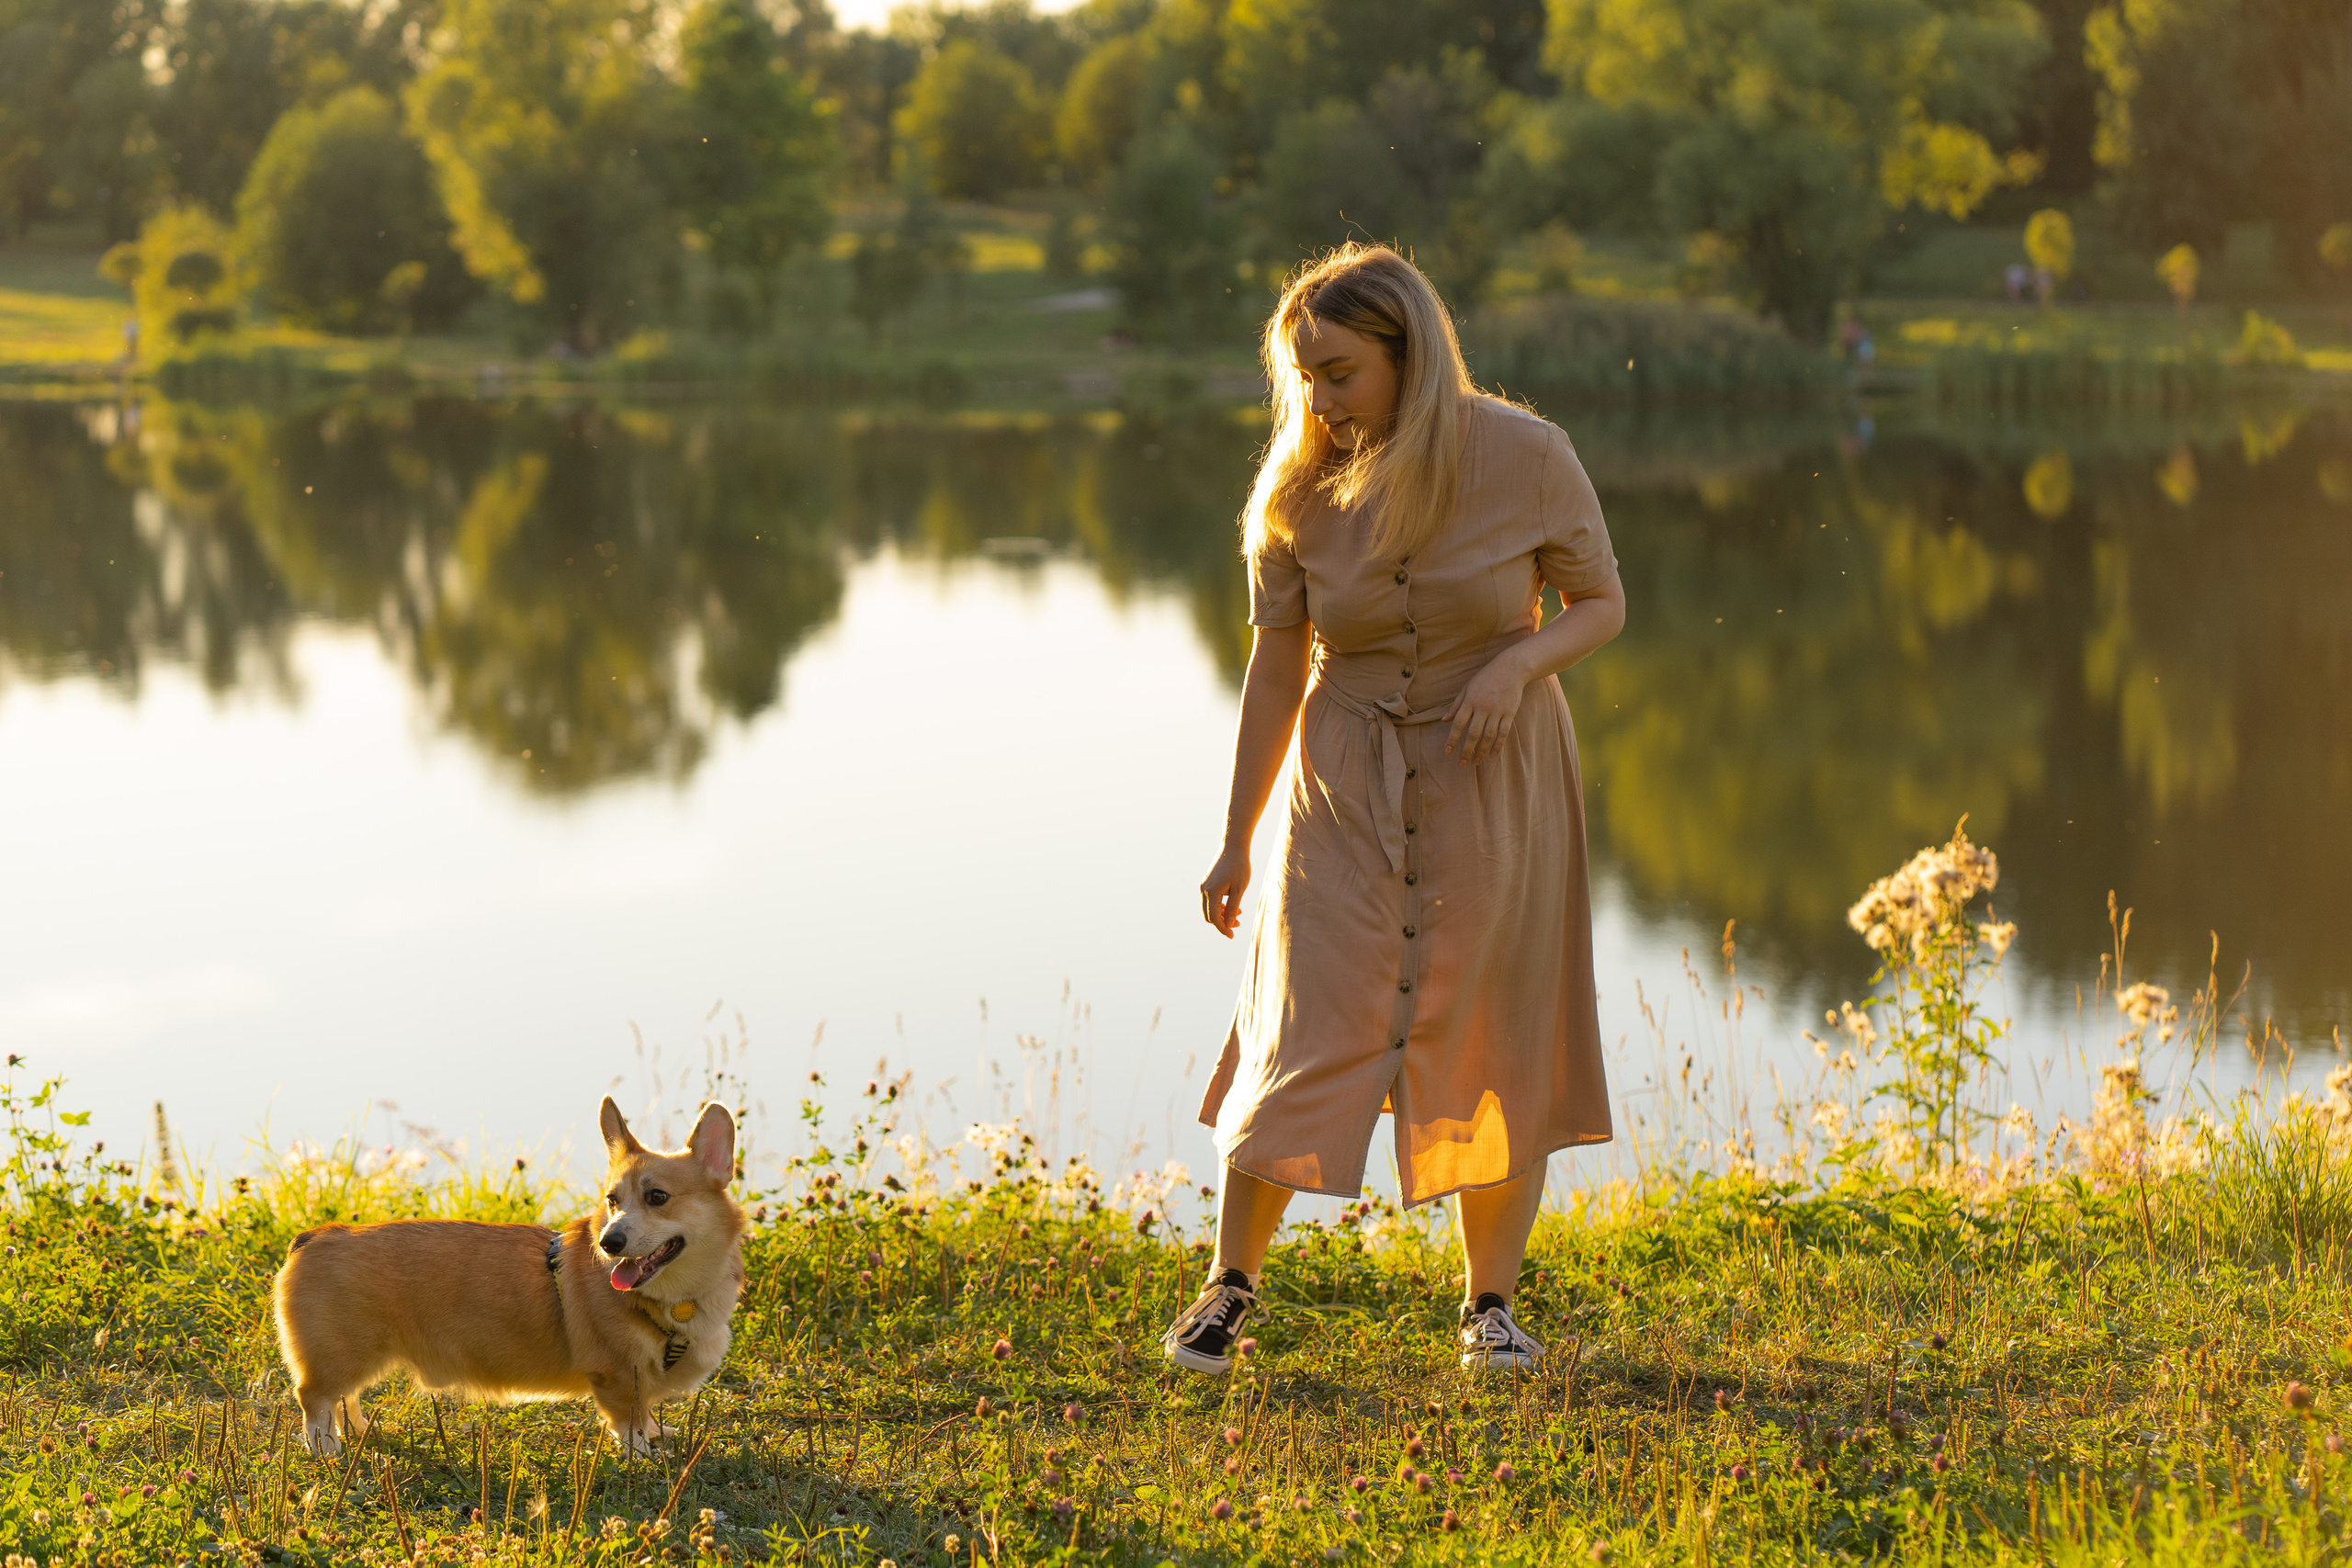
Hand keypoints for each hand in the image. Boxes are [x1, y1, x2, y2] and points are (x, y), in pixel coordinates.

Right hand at [1200, 844, 1249, 937]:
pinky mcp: (1206, 883)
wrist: (1233, 848)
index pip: (1214, 918)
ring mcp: (1204, 886)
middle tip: (1237, 923)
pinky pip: (1210, 901)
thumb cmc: (1239, 867)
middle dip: (1222, 923)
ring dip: (1221, 915)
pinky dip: (1219, 906)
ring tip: (1238, 914)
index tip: (1232, 935)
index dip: (1223, 929)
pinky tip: (1232, 905)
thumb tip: (1227, 925)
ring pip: (1209, 909)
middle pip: (1209, 916)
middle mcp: (1204, 890)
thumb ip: (1233, 908)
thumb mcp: (1239, 889)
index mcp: (1211, 892)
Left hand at [1443, 651, 1530, 765]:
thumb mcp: (1467, 688)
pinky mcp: (1509, 713)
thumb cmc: (1486, 677)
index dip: (1452, 739)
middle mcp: (1483, 707)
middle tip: (1461, 764)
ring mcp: (1497, 710)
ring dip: (1481, 751)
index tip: (1448, 752)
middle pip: (1473, 733)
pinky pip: (1503, 732)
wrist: (1511, 668)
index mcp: (1470, 700)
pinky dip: (1498, 745)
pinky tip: (1493, 755)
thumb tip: (1444, 720)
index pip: (1458, 723)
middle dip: (1466, 751)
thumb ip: (1456, 705)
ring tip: (1476, 762)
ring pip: (1488, 736)